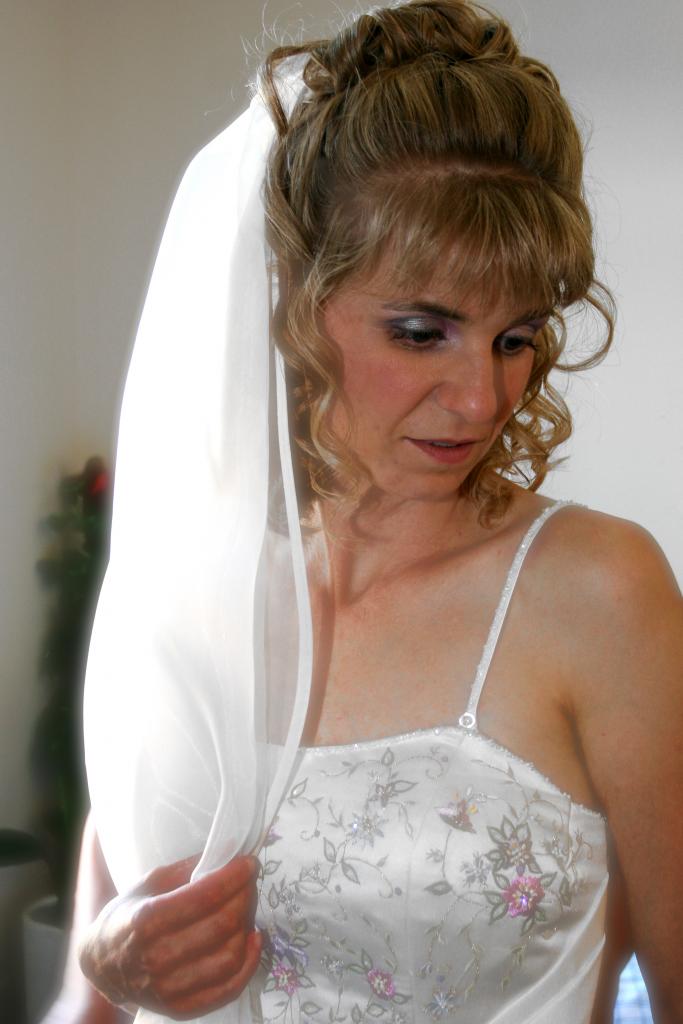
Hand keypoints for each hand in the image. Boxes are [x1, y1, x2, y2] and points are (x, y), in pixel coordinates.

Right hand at [77, 852, 261, 1020]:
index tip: (248, 863)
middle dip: (244, 896)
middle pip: (222, 925)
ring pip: (230, 957)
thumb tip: (228, 851)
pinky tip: (253, 939)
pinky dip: (249, 963)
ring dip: (247, 926)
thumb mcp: (149, 883)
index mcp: (146, 920)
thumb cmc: (127, 916)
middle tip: (249, 882)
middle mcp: (156, 958)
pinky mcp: (180, 1009)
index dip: (234, 877)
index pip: (205, 897)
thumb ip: (188, 868)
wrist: (101, 964)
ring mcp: (169, 989)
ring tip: (246, 907)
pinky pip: (228, 989)